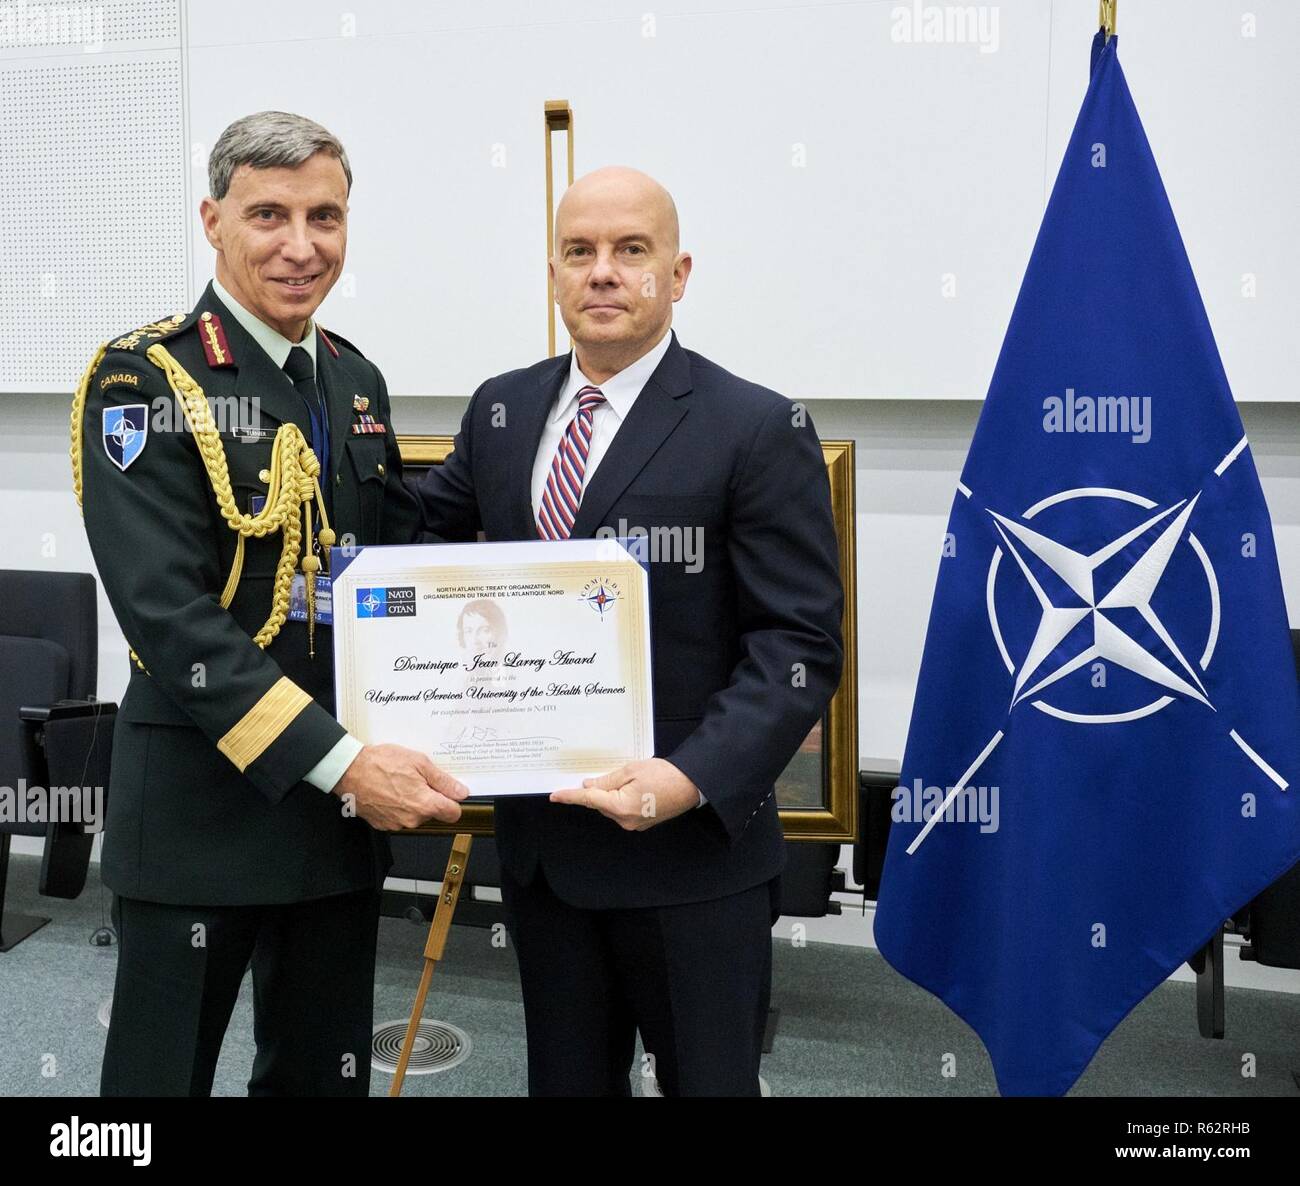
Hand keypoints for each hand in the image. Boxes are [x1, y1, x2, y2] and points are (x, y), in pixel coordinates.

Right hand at [334, 743, 467, 829]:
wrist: (349, 770)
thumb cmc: (382, 763)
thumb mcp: (419, 763)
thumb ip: (443, 781)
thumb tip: (461, 792)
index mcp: (425, 805)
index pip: (453, 814)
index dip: (453, 801)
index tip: (447, 791)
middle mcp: (412, 819)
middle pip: (433, 813)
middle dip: (429, 797)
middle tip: (416, 778)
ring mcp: (396, 824)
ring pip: (415, 815)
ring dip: (412, 801)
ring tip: (399, 782)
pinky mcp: (382, 824)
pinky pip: (398, 817)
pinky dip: (397, 806)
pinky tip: (388, 791)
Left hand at [550, 758, 699, 831]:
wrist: (692, 785)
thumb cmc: (665, 774)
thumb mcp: (632, 770)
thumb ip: (607, 779)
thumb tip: (589, 786)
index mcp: (621, 806)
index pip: (589, 800)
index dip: (570, 796)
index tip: (554, 796)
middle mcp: (625, 820)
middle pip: (601, 803)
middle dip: (601, 788)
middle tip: (616, 773)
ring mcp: (634, 824)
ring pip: (612, 807)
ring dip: (613, 793)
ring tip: (633, 778)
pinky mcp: (642, 823)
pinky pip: (623, 810)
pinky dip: (622, 799)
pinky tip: (636, 787)